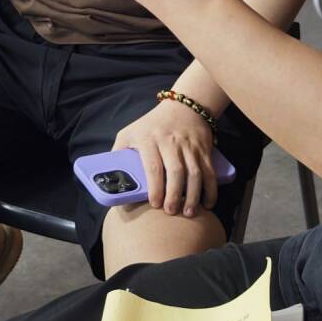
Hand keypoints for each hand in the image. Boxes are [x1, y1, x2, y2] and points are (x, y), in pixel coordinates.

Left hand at [114, 99, 216, 217]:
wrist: (183, 107)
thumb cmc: (151, 125)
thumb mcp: (129, 132)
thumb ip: (119, 153)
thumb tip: (110, 180)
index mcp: (149, 138)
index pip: (152, 166)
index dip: (155, 187)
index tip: (155, 204)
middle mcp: (170, 141)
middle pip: (175, 171)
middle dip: (175, 194)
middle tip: (171, 212)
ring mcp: (189, 145)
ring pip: (194, 173)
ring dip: (194, 195)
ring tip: (189, 212)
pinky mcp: (204, 149)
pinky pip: (209, 171)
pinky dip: (210, 189)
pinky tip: (208, 204)